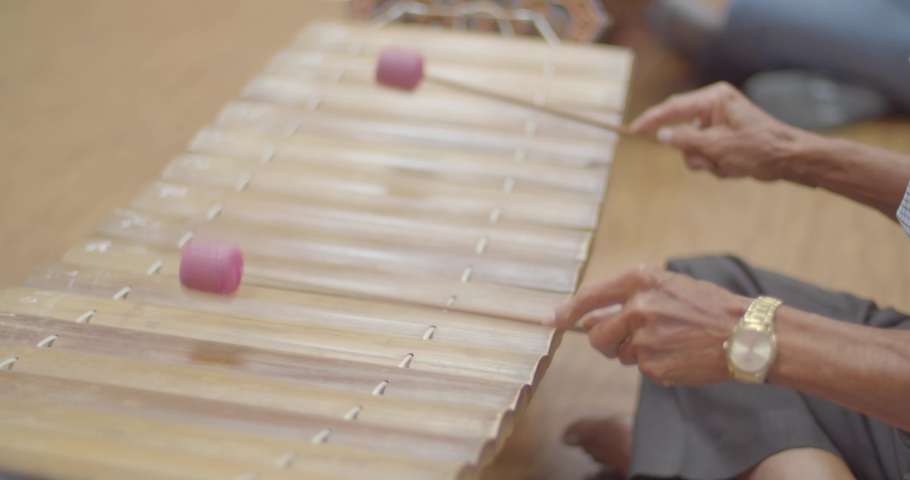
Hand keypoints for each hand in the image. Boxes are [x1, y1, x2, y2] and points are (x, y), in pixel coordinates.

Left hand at [547, 265, 751, 385]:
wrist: (748, 335)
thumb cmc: (709, 307)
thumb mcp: (667, 289)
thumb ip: (626, 301)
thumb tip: (588, 319)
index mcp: (641, 280)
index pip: (590, 296)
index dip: (566, 311)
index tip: (549, 320)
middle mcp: (638, 307)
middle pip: (598, 335)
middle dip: (606, 342)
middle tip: (627, 342)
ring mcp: (644, 338)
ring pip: (620, 354)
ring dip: (635, 353)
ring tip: (669, 342)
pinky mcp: (653, 366)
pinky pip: (641, 369)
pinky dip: (655, 366)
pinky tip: (679, 355)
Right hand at [631, 82, 808, 181]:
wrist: (790, 159)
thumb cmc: (759, 148)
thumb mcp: (717, 146)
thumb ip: (684, 139)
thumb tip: (662, 135)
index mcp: (714, 99)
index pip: (674, 107)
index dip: (652, 120)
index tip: (634, 130)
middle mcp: (716, 106)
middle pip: (683, 130)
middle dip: (694, 152)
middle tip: (710, 163)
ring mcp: (721, 122)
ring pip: (693, 146)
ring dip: (706, 162)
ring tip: (727, 167)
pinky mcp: (726, 137)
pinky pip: (707, 152)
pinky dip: (716, 164)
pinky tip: (734, 167)